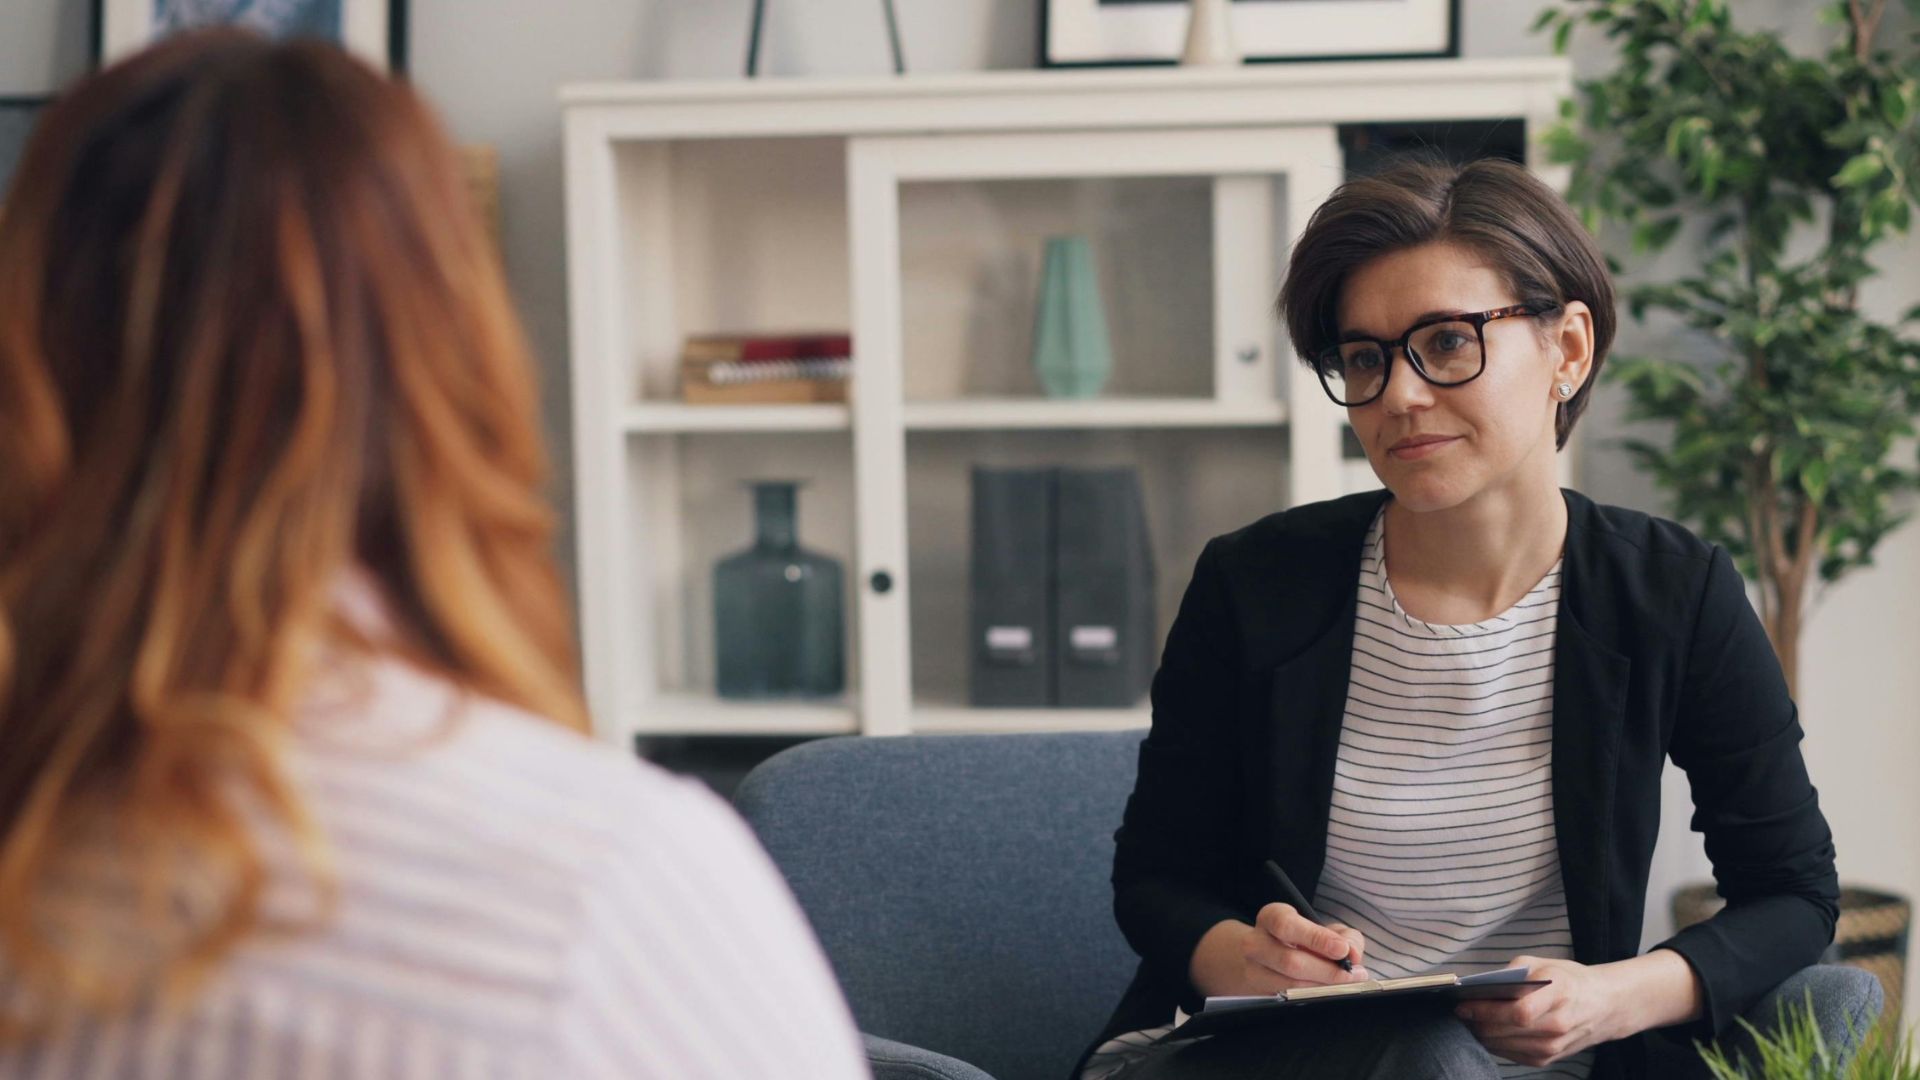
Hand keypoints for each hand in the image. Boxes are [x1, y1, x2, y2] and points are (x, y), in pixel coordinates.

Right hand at [1192, 904, 1368, 996]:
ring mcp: (1253, 972)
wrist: (1268, 956)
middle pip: (1290, 961)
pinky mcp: (1258, 995)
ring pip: (1290, 986)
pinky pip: (1288, 1001)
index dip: (1316, 938)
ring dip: (1323, 988)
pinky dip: (1314, 999)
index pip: (1287, 926)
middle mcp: (1254, 944)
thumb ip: (1344, 936)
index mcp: (1270, 918)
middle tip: (1353, 975)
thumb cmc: (1303, 940)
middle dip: (1327, 971)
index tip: (1342, 949)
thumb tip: (1352, 955)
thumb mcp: (1325, 930)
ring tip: (1347, 985)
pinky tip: (1329, 995)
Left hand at [1452, 956, 1622, 1066]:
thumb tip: (1481, 985)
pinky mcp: (1547, 1059)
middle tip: (1459, 1012)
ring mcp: (1553, 1047)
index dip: (1487, 1010)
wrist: (1603, 1006)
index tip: (1465, 1004)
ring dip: (1482, 1034)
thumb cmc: (1569, 980)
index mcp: (1559, 994)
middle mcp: (1558, 1025)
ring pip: (1504, 1046)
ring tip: (1468, 1021)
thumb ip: (1512, 972)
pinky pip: (1511, 1055)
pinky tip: (1486, 1032)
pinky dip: (1494, 1044)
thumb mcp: (1543, 963)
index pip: (1518, 1012)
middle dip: (1476, 1022)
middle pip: (1505, 1031)